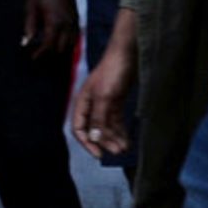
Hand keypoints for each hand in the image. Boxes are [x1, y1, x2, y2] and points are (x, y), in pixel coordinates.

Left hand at [21, 0, 79, 59]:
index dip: (40, 53)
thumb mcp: (31, 7)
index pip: (49, 45)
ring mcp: (74, 21)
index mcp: (54, 22)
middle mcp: (67, 24)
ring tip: (50, 48)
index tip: (33, 57)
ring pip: (71, 44)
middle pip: (61, 48)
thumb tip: (25, 42)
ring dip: (60, 48)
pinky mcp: (77, 17)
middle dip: (50, 53)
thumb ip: (29, 25)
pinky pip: (76, 36)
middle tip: (40, 53)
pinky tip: (60, 40)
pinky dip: (69, 41)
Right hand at [70, 11, 137, 158]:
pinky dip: (121, 130)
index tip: (99, 155)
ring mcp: (105, 103)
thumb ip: (99, 118)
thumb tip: (94, 138)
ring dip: (114, 138)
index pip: (79, 128)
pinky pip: (116, 120)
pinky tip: (127, 139)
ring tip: (125, 148)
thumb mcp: (105, 96)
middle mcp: (92, 104)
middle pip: (94, 129)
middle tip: (117, 152)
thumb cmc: (113, 70)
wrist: (128, 53)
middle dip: (104, 142)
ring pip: (106, 126)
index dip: (87, 142)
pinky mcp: (116, 100)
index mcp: (83, 102)